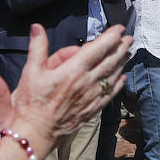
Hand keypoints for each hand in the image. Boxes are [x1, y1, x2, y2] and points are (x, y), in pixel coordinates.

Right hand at [0, 23, 130, 158]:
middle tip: (129, 38)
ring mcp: (92, 97)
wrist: (35, 133)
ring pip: (112, 76)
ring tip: (128, 53)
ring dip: (122, 63)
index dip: (111, 37)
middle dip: (121, 47)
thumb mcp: (30, 71)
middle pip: (110, 61)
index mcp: (73, 70)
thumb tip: (36, 27)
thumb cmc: (31, 102)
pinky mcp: (92, 109)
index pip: (98, 49)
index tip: (119, 29)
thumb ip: (37, 47)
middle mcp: (87, 82)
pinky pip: (110, 94)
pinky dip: (118, 84)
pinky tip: (122, 78)